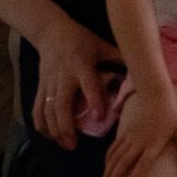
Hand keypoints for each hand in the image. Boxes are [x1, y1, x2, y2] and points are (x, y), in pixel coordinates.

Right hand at [29, 18, 122, 148]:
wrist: (52, 32)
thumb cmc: (80, 39)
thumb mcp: (101, 45)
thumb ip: (117, 57)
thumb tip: (139, 67)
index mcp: (82, 65)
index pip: (88, 85)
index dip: (94, 100)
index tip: (100, 116)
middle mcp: (64, 77)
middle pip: (61, 105)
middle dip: (65, 127)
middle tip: (73, 145)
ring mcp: (49, 83)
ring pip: (47, 110)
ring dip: (54, 130)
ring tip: (64, 144)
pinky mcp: (40, 86)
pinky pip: (37, 108)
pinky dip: (40, 124)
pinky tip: (48, 135)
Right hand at [101, 83, 176, 176]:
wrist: (154, 93)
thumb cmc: (170, 112)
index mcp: (154, 143)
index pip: (143, 165)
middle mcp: (139, 142)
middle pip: (124, 164)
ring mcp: (130, 137)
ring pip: (115, 158)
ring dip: (108, 173)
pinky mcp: (125, 132)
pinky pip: (114, 148)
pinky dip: (108, 159)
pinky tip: (105, 168)